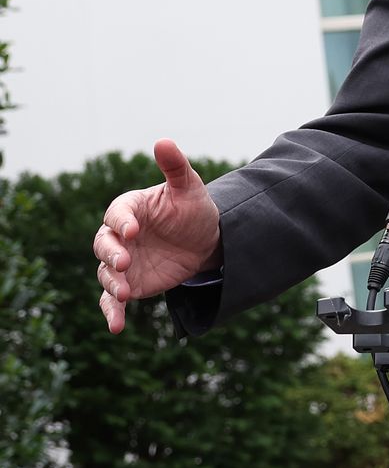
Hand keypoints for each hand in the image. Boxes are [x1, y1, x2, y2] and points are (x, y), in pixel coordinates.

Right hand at [93, 139, 221, 333]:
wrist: (206, 240)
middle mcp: (119, 236)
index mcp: (130, 209)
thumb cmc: (193, 208)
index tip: (133, 231)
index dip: (123, 222)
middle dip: (111, 254)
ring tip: (124, 294)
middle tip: (124, 262)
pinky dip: (112, 312)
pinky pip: (113, 299)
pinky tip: (116, 326)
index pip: (118, 214)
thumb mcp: (189, 187)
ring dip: (112, 284)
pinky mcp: (129, 284)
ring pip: (106, 274)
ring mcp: (122, 262)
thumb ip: (175, 167)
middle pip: (103, 244)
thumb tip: (163, 141)